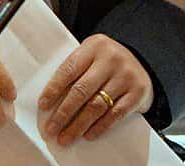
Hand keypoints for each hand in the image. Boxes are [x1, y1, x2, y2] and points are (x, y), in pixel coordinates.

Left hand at [38, 34, 152, 145]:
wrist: (141, 62)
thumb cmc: (107, 63)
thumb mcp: (91, 57)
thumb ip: (75, 72)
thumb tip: (50, 104)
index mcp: (95, 45)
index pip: (69, 69)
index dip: (53, 89)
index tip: (43, 106)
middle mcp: (112, 58)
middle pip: (82, 90)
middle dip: (63, 113)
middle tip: (51, 129)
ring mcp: (126, 75)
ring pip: (97, 105)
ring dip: (78, 125)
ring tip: (65, 137)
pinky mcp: (138, 92)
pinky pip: (115, 114)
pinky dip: (99, 127)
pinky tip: (88, 135)